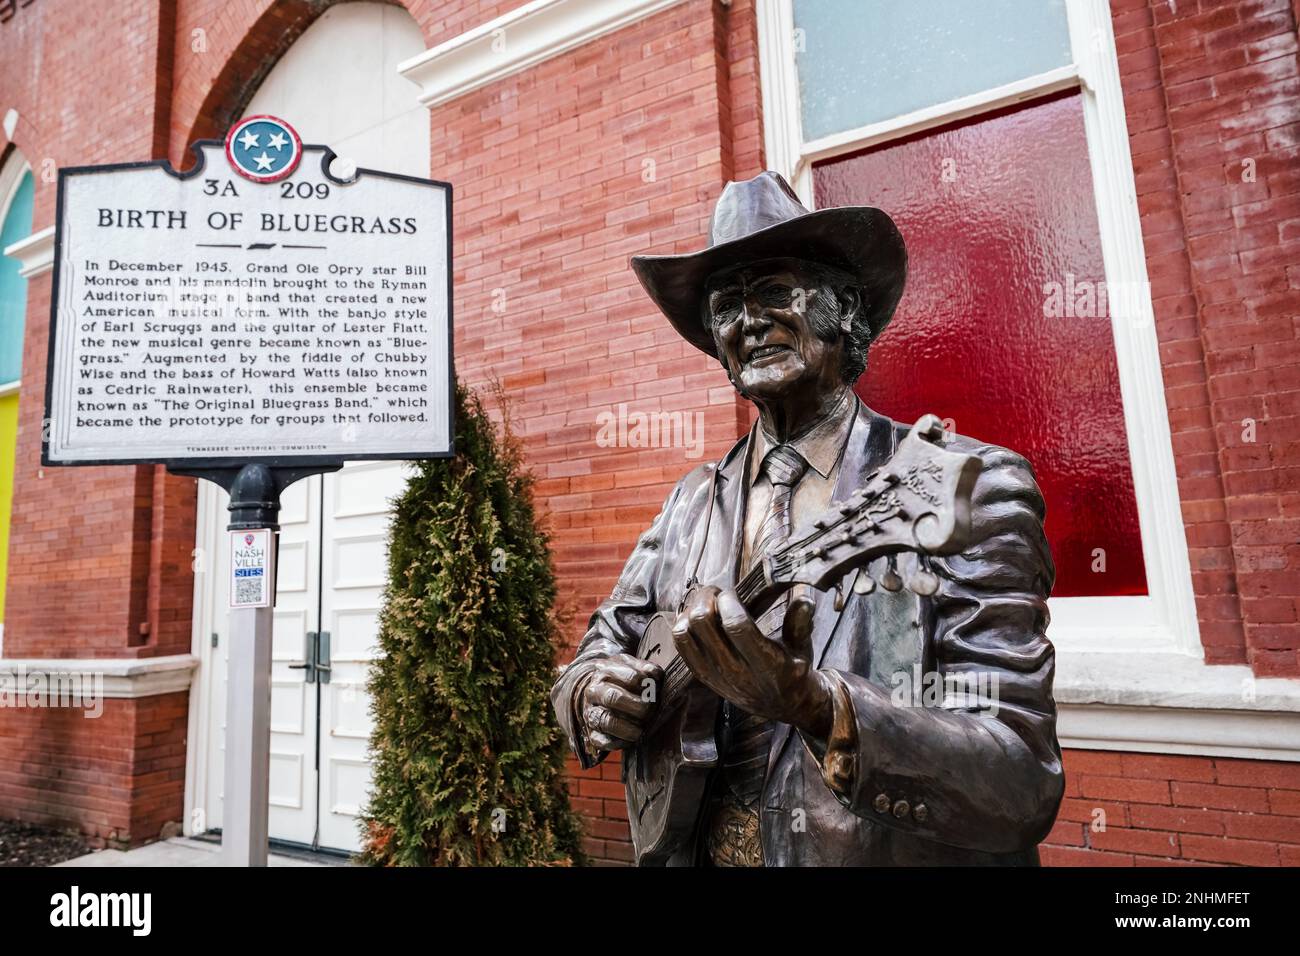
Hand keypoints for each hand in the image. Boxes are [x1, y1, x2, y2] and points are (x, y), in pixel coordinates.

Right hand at [579, 654, 662, 752]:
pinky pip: (603, 742)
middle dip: (640, 707)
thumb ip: (644, 668)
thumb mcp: (629, 665)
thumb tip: (655, 675)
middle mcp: (594, 692)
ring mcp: (591, 713)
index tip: (655, 690)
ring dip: (630, 727)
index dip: (649, 685)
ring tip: (642, 727)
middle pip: (615, 698)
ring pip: (607, 721)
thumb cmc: (619, 678)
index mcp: (605, 672)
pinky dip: (620, 743)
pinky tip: (633, 738)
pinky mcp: (592, 733)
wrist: (595, 692)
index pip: (632, 677)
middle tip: (650, 710)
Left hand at [672, 585, 832, 737]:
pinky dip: (683, 625)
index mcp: (766, 664)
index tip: (731, 592)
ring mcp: (716, 675)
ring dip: (692, 610)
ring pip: (686, 633)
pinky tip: (696, 617)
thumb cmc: (793, 671)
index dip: (729, 602)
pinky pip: (681, 645)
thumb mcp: (803, 649)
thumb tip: (804, 599)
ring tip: (706, 603)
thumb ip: (801, 624)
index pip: (737, 626)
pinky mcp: (703, 676)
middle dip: (707, 598)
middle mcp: (737, 671)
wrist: (781, 705)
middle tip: (716, 591)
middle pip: (704, 624)